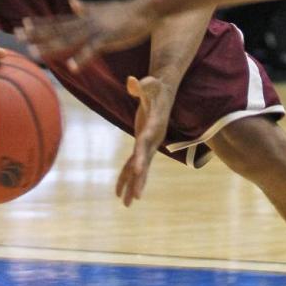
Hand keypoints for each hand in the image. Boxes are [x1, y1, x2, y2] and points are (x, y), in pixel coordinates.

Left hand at [18, 0, 156, 68]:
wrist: (146, 8)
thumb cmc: (125, 10)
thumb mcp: (101, 7)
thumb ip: (85, 7)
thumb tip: (70, 0)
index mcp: (84, 17)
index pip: (57, 21)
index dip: (39, 24)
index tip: (22, 25)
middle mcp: (85, 22)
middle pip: (57, 29)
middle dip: (36, 34)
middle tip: (16, 35)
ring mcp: (95, 30)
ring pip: (68, 39)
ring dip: (50, 47)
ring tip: (34, 54)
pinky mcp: (108, 39)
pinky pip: (92, 50)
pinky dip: (81, 58)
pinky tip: (71, 67)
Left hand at [116, 75, 175, 206]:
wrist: (165, 92)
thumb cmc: (156, 87)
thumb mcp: (149, 84)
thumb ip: (140, 85)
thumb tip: (131, 80)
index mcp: (153, 128)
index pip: (145, 144)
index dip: (141, 156)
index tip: (138, 171)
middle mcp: (153, 140)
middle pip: (145, 162)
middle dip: (140, 180)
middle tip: (135, 198)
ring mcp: (149, 144)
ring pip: (140, 168)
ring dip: (133, 185)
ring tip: (126, 204)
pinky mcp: (143, 143)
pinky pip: (134, 163)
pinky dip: (127, 176)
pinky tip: (119, 191)